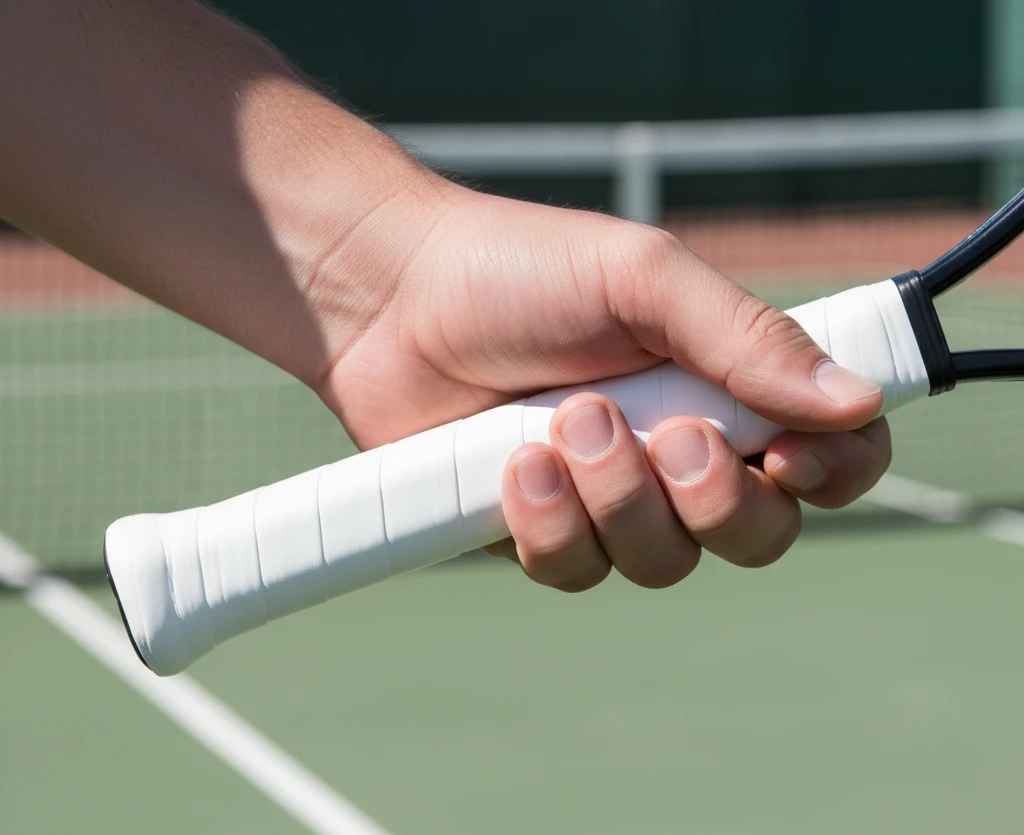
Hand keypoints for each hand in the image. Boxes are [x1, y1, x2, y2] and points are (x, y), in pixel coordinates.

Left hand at [319, 184, 890, 590]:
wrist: (392, 296)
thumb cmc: (519, 269)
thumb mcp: (643, 279)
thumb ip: (747, 338)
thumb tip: (856, 401)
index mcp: (722, 383)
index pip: (825, 453)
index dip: (833, 471)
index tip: (791, 455)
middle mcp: (676, 450)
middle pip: (756, 534)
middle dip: (715, 500)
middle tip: (667, 435)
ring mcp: (609, 498)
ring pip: (663, 562)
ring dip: (621, 501)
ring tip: (564, 423)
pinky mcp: (542, 529)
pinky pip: (576, 570)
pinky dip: (552, 525)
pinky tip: (515, 465)